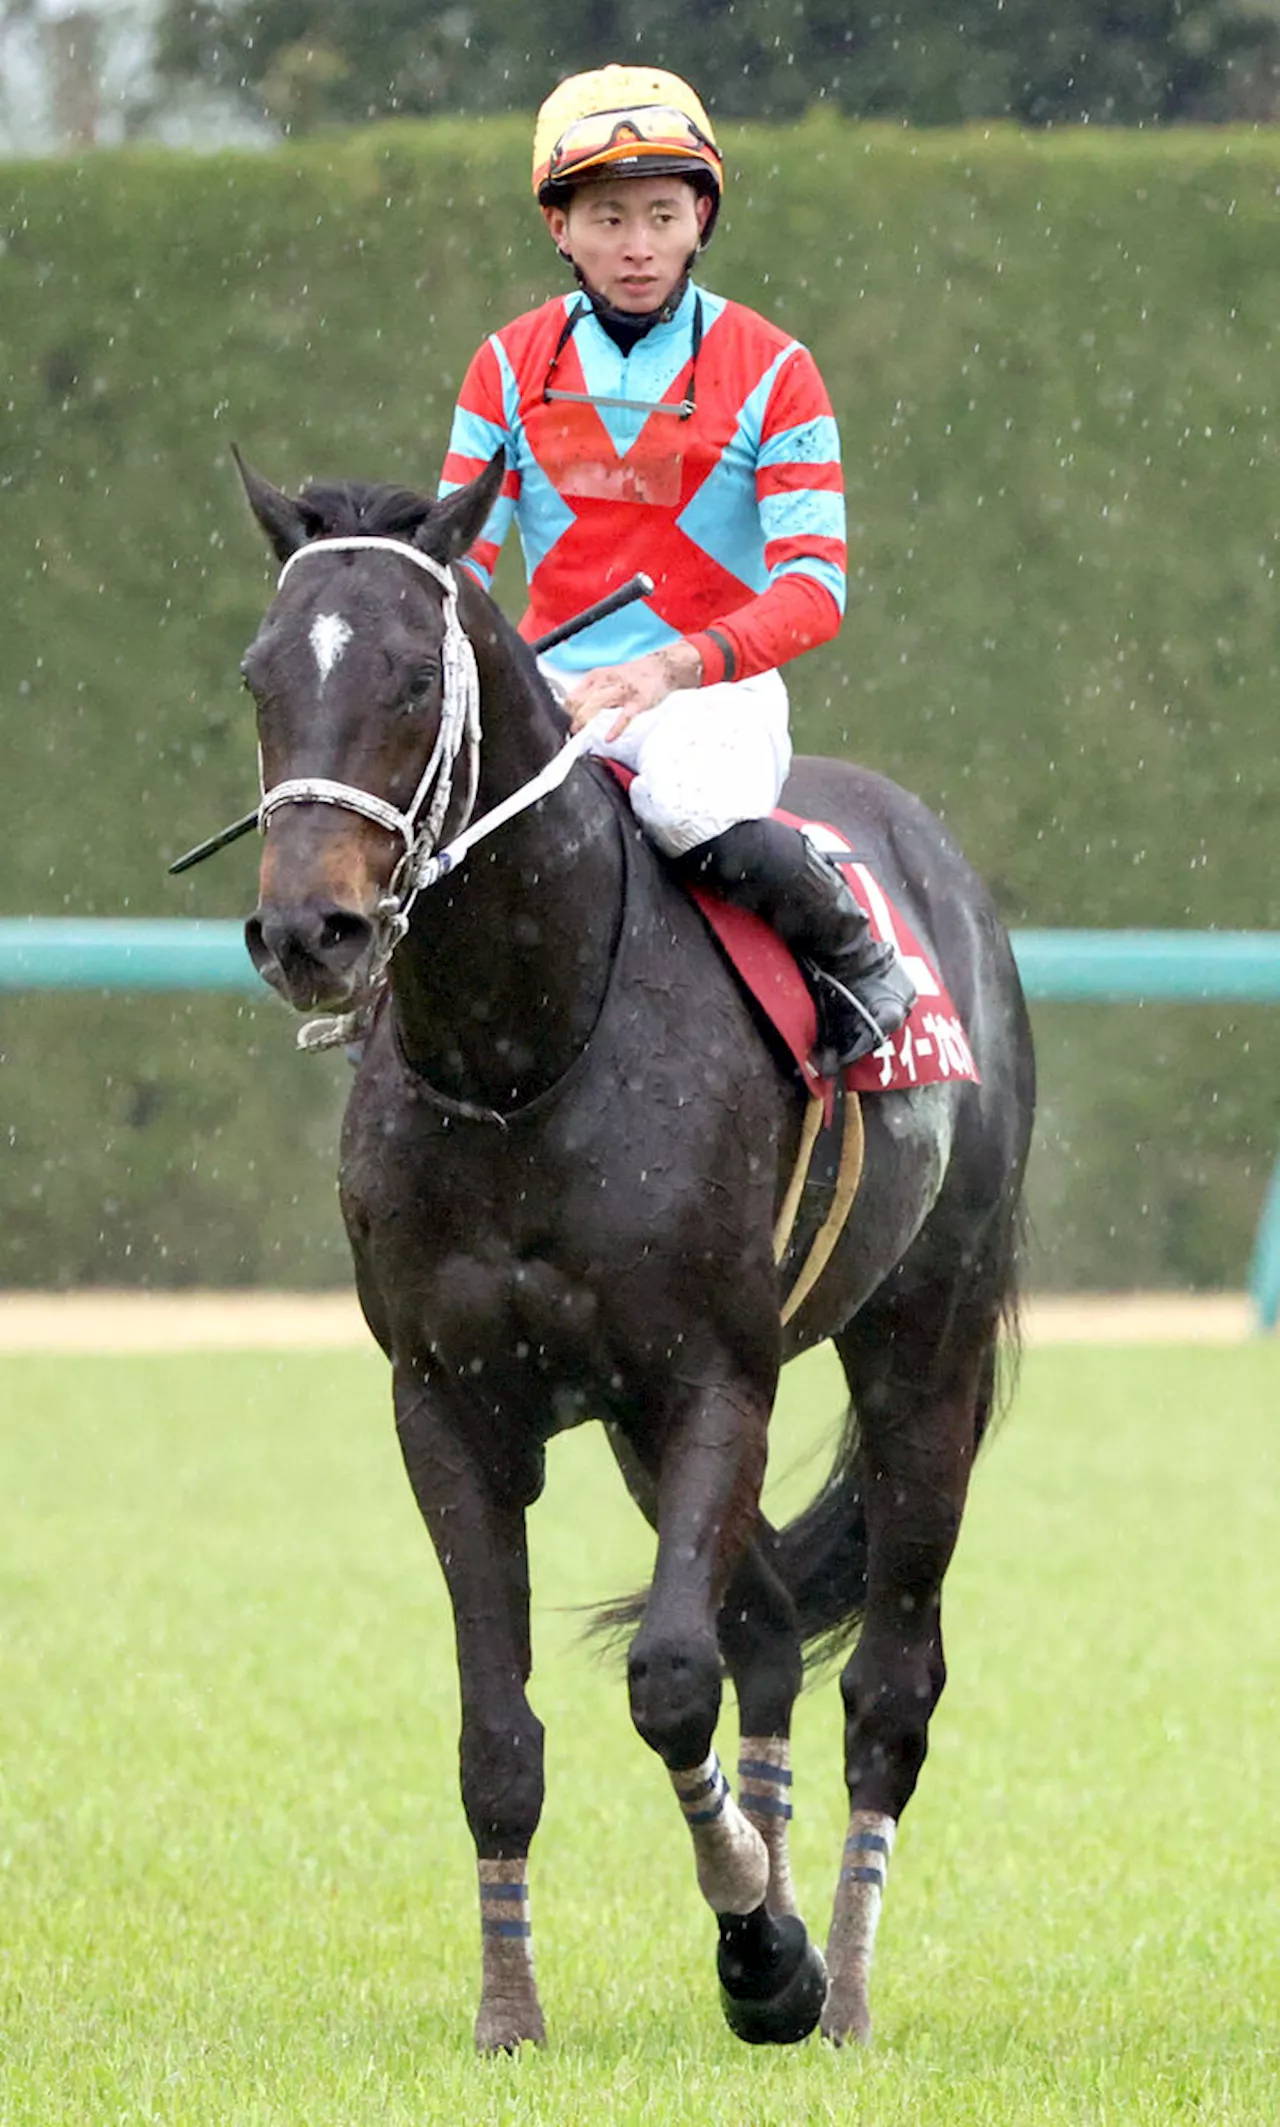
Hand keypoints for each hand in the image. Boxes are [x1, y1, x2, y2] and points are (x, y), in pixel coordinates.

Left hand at [565, 642, 702, 740]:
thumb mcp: (607, 678)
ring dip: (585, 720)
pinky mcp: (638, 701)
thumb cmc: (634, 676)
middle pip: (581, 700)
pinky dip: (616, 728)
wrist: (661, 668)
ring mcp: (623, 691)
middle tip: (568, 733)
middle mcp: (607, 681)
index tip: (562, 725)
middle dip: (572, 717)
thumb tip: (575, 712)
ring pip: (597, 704)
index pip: (573, 695)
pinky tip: (609, 738)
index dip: (565, 712)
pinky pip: (625, 715)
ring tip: (579, 734)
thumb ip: (592, 693)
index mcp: (597, 677)